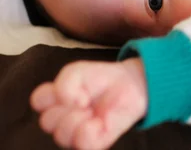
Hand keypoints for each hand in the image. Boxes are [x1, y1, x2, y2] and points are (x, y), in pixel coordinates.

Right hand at [30, 58, 146, 149]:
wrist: (128, 84)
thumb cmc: (99, 79)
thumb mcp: (77, 72)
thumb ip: (64, 84)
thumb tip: (69, 104)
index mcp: (53, 102)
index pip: (38, 101)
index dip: (54, 92)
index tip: (73, 85)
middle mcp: (60, 121)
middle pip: (47, 121)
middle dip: (67, 106)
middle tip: (86, 98)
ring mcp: (75, 134)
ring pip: (62, 135)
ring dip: (79, 117)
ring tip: (92, 109)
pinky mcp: (94, 142)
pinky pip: (83, 144)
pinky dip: (90, 129)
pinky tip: (99, 121)